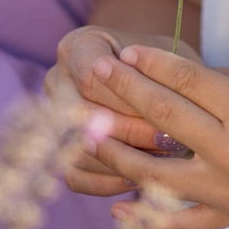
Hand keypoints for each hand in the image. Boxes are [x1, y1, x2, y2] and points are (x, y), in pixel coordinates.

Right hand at [44, 26, 169, 197]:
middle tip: (167, 145)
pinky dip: (107, 182)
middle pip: (81, 115)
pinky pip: (75, 176)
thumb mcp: (171, 63)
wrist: (153, 80)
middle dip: (128, 134)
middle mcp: (57, 78)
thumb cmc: (166, 69)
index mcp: (79, 46)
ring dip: (120, 161)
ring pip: (76, 148)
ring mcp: (53, 116)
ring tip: (159, 163)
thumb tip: (175, 114)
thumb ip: (169, 81)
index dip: (128, 103)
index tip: (168, 119)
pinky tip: (138, 180)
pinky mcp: (59, 150)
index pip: (92, 79)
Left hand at [83, 44, 228, 228]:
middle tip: (95, 73)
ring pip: (155, 171)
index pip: (188, 79)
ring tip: (87, 133)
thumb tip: (179, 79)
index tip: (125, 51)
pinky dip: (145, 217)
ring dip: (117, 150)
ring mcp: (228, 191)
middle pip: (164, 115)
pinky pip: (178, 222)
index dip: (152, 63)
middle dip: (124, 90)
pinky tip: (116, 208)